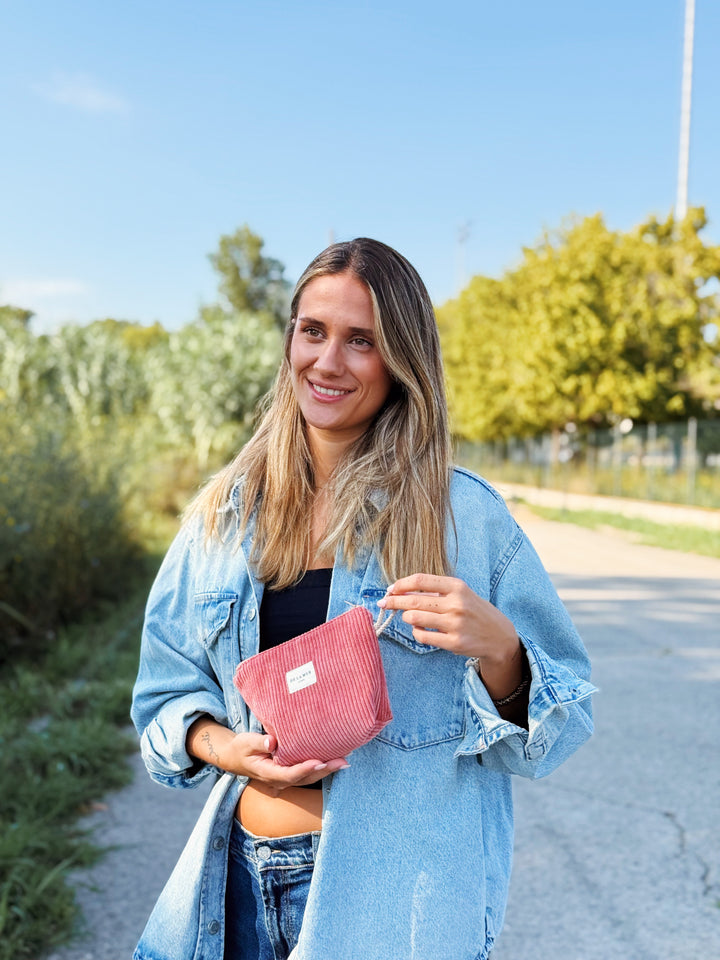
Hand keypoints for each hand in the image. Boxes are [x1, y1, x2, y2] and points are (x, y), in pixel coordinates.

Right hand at [223, 731, 349, 790]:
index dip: (305, 768)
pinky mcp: (290, 773)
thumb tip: (272, 742)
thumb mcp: (245, 743)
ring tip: (345, 761)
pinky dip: (322, 767)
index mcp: (268, 773)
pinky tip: (336, 760)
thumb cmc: (241, 749)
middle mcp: (280, 780)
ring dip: (328, 770)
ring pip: (310, 778)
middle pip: (305, 778)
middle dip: (325, 770)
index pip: (290, 774)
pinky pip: (308, 773)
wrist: (236, 758)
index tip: (319, 761)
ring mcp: (286, 779)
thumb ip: (258, 742)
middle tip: (342, 761)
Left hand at [377, 573, 523, 699]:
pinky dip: (416, 633)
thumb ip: (435, 592)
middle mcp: (456, 604)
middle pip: (413, 600)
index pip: (421, 580)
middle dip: (393, 601)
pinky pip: (422, 636)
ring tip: (408, 617)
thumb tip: (401, 590)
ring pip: (414, 618)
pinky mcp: (453, 643)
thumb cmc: (474, 611)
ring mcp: (455, 624)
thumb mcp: (460, 594)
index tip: (390, 589)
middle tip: (383, 603)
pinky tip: (420, 630)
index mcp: (457, 587)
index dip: (401, 584)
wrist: (499, 636)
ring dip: (406, 618)